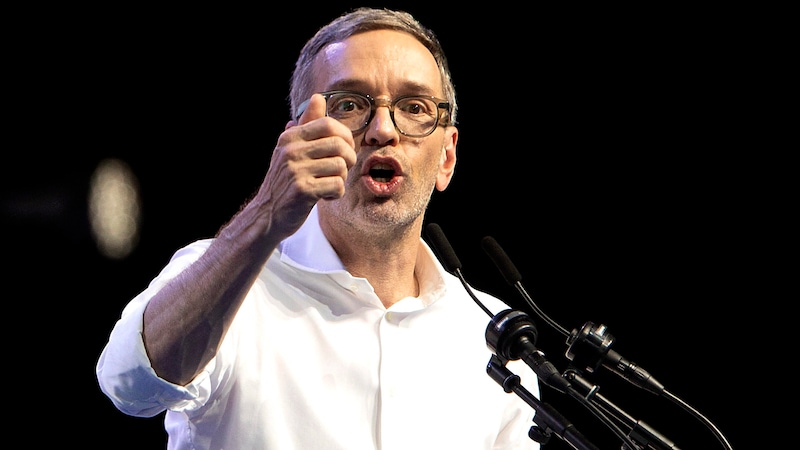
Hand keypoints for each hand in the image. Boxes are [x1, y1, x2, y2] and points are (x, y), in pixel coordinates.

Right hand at [254, 94, 356, 237]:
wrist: (267, 214)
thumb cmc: (285, 181)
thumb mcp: (291, 149)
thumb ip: (306, 125)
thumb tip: (317, 98)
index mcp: (290, 137)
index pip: (328, 124)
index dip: (345, 136)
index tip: (344, 149)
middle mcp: (291, 151)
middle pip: (339, 145)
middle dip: (348, 159)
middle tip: (342, 170)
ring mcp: (295, 171)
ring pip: (340, 166)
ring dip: (341, 179)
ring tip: (330, 184)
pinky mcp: (302, 191)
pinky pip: (336, 185)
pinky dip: (336, 193)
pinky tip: (326, 196)